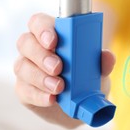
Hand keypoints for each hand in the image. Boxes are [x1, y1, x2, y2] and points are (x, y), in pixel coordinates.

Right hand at [14, 13, 115, 128]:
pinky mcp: (24, 89)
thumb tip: (108, 56)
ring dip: (40, 77)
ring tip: (59, 87)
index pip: (39, 22)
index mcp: (52, 35)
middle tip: (58, 67)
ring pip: (22, 66)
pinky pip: (24, 89)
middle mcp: (34, 48)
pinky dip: (39, 95)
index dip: (43, 29)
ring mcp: (26, 68)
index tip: (54, 41)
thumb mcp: (98, 70)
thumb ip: (103, 61)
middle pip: (26, 42)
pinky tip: (51, 99)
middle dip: (42, 55)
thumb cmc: (87, 79)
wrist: (82, 106)